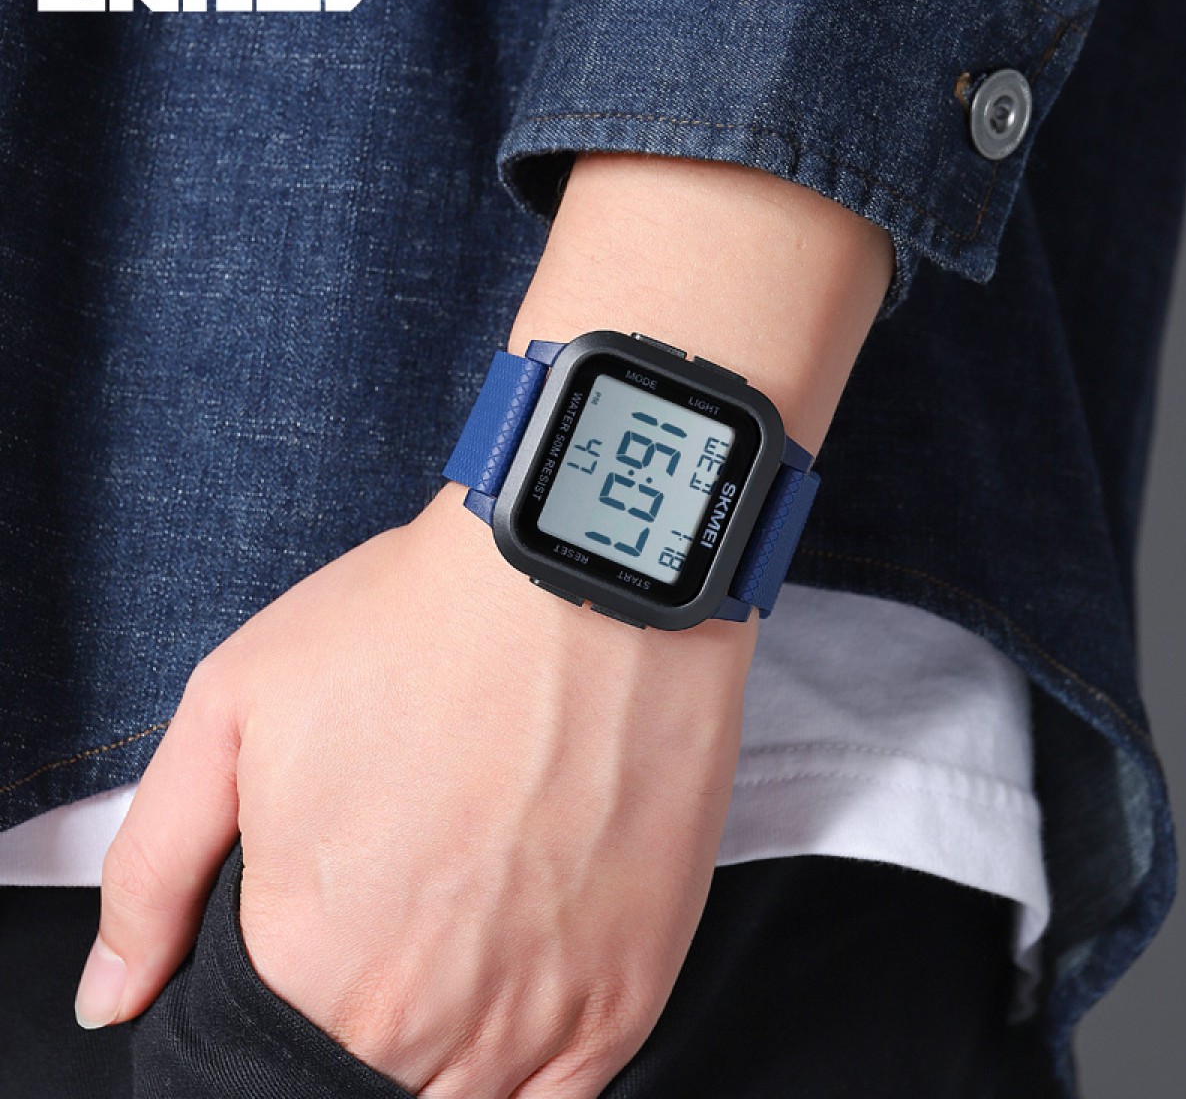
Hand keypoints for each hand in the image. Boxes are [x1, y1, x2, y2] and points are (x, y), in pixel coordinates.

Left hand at [81, 482, 755, 1096]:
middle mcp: (424, 1021)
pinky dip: (526, 1078)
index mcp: (311, 966)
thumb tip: (116, 996)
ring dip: (440, 1055)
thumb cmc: (412, 625)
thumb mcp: (229, 708)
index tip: (311, 953)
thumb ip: (152, 872)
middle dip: (357, 1032)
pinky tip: (515, 999)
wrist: (580, 575)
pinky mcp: (632, 987)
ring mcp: (541, 1015)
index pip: (271, 1068)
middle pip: (372, 1085)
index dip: (284, 1012)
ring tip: (448, 949)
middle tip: (384, 933)